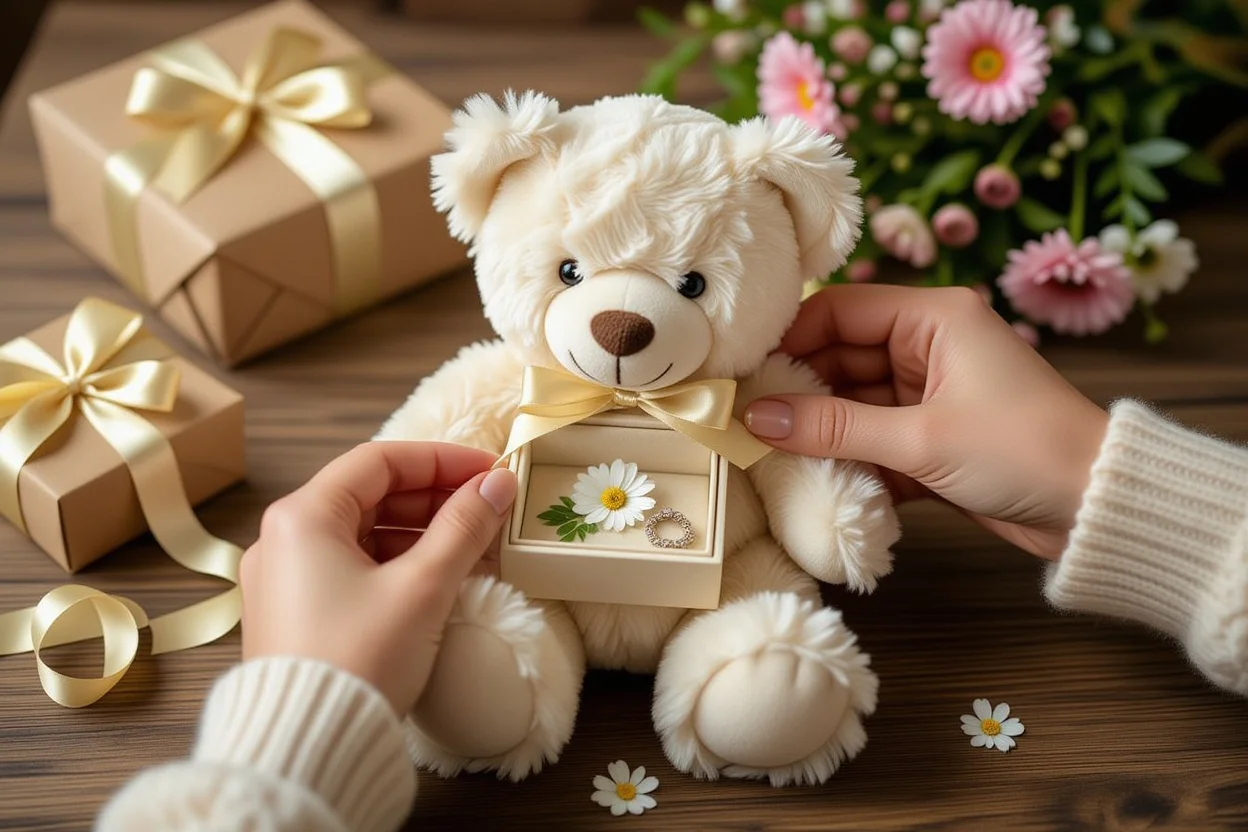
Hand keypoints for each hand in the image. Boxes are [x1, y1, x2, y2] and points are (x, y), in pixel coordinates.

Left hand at [240, 442, 516, 711]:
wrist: (309, 746)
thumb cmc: (359, 659)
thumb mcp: (423, 586)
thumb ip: (464, 527)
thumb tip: (497, 485)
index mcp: (302, 517)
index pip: (380, 461)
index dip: (442, 460)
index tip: (489, 472)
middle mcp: (283, 539)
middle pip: (370, 495)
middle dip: (435, 498)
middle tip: (488, 508)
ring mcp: (285, 579)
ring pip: (363, 533)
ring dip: (421, 532)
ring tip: (474, 545)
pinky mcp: (296, 614)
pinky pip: (352, 568)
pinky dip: (397, 564)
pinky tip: (441, 577)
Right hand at [743, 285, 1107, 559]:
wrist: (1097, 509)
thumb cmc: (1022, 451)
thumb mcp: (920, 438)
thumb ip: (834, 427)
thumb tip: (756, 417)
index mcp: (933, 318)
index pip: (838, 310)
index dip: (787, 338)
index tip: (740, 370)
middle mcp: (928, 346)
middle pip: (839, 357)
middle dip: (795, 389)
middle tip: (740, 418)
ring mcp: (929, 394)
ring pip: (850, 402)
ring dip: (816, 429)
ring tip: (764, 452)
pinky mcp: (931, 440)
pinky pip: (870, 439)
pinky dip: (845, 458)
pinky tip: (808, 478)